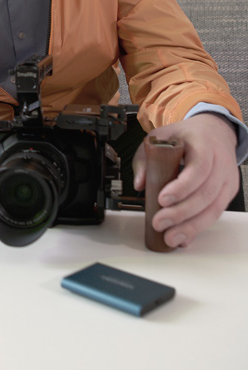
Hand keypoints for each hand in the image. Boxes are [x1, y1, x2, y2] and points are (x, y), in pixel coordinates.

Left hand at [133, 114, 239, 248]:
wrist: (214, 132)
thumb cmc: (187, 136)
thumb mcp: (161, 137)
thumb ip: (146, 158)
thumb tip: (140, 183)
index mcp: (204, 144)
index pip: (198, 168)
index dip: (182, 187)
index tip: (162, 199)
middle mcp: (220, 163)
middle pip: (206, 193)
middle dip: (181, 213)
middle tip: (160, 223)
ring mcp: (227, 179)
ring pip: (213, 208)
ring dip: (191, 227)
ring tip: (171, 237)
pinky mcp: (229, 192)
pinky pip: (215, 214)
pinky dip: (198, 227)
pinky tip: (184, 236)